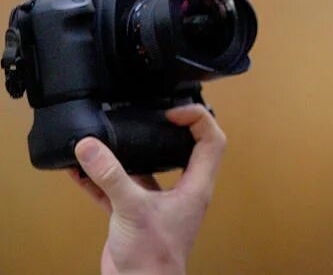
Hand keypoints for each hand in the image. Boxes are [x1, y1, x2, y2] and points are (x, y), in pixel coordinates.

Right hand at [68, 104, 226, 274]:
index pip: (211, 141)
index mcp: (196, 186)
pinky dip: (102, 179)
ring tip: (108, 138)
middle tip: (150, 116)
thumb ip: (111, 176)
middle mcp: (182, 192)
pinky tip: (81, 171)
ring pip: (148, 169)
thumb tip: (91, 146)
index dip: (197, 119)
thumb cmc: (153, 259)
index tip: (172, 112)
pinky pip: (119, 190)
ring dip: (128, 155)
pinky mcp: (135, 217)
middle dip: (168, 130)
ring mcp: (159, 204)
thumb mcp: (132, 208)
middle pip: (183, 149)